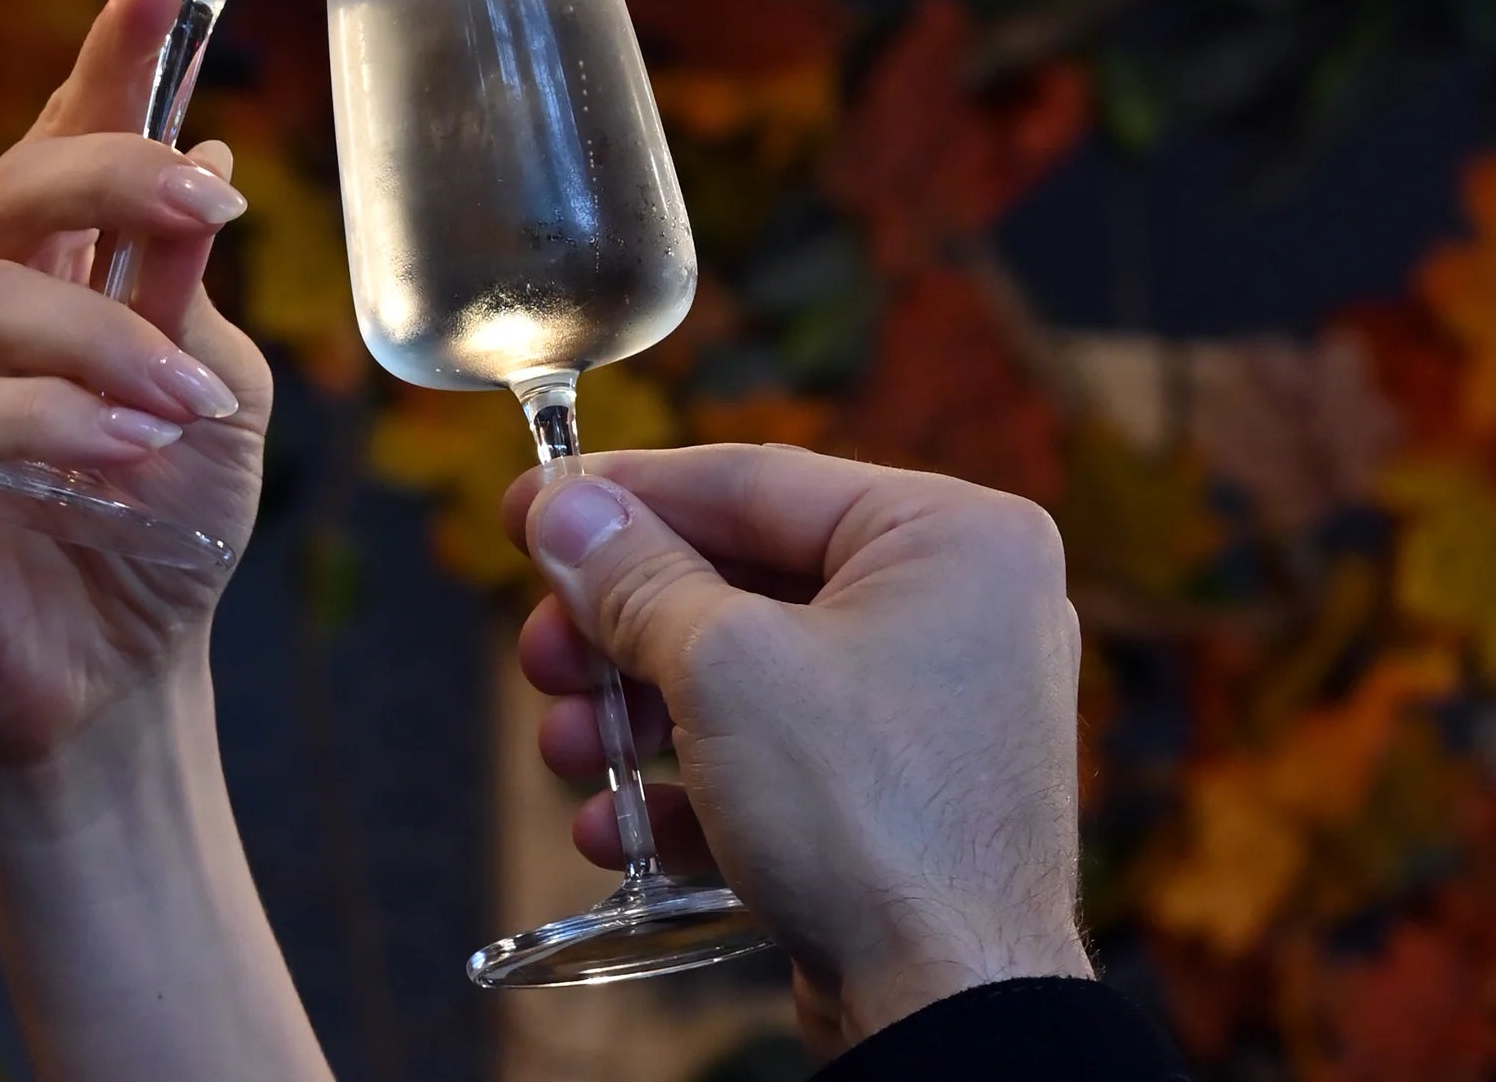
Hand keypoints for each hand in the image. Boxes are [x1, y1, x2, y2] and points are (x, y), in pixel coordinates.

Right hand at [0, 0, 269, 769]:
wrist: (120, 674)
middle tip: (221, 205)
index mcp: (30, 258)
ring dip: (104, 343)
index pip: (61, 129)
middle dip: (119, 179)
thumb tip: (208, 146)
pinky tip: (119, 450)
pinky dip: (39, 419)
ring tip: (188, 408)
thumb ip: (184, 279)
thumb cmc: (162, 522)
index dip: (109, 48)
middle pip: (10, 185)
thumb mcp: (209, 385)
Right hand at [502, 443, 1090, 1058]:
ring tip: (566, 746)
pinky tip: (618, 826)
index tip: (534, 501)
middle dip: (625, 628)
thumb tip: (561, 507)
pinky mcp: (909, 798)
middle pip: (747, 579)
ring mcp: (941, 708)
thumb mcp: (724, 668)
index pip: (755, 480)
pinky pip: (787, 755)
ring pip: (754, 673)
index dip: (627, 492)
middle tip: (541, 650)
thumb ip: (634, 576)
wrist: (953, 1016)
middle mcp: (962, 607)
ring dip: (641, 712)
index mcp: (953, 535)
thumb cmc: (870, 818)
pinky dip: (699, 782)